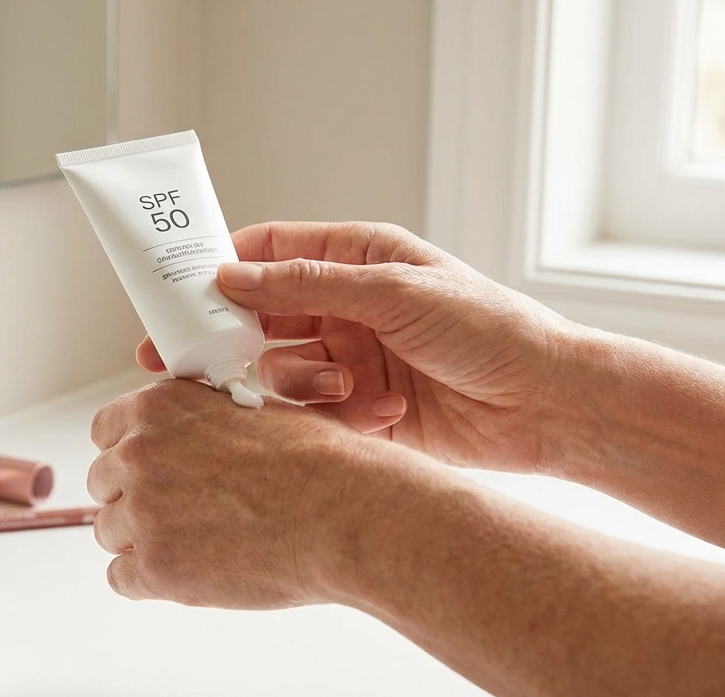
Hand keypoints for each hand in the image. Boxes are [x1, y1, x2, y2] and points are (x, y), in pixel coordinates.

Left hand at [87, 378, 443, 608]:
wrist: (347, 515)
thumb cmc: (320, 464)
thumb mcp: (252, 411)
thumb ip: (202, 422)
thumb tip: (187, 437)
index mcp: (158, 407)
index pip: (106, 431)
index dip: (130, 454)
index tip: (149, 470)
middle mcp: (138, 453)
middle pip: (104, 484)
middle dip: (136, 499)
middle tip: (181, 514)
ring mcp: (142, 512)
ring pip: (109, 533)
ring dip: (143, 542)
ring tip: (197, 546)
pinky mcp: (154, 567)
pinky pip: (121, 580)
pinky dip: (150, 582)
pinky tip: (190, 573)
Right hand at [137, 222, 577, 471]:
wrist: (548, 407)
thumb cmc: (489, 330)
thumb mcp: (394, 292)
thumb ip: (307, 286)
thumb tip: (231, 275)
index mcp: (356, 260)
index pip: (270, 252)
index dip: (221, 267)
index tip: (176, 290)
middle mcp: (346, 307)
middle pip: (260, 317)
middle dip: (230, 338)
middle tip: (185, 361)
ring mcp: (351, 359)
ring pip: (282, 369)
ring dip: (298, 382)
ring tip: (341, 388)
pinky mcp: (360, 411)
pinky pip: (314, 413)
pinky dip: (336, 416)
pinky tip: (381, 414)